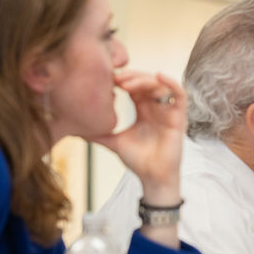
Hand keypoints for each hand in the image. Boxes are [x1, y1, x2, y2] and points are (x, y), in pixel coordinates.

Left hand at [93, 71, 185, 205]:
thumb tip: (74, 130)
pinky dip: (172, 82)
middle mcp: (156, 108)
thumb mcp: (114, 142)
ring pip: (160, 85)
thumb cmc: (138, 161)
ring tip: (127, 83)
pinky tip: (159, 75)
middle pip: (147, 82)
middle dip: (132, 77)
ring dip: (144, 80)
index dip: (124, 79)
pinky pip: (179, 94)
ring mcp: (168, 111)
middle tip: (115, 79)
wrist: (153, 178)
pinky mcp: (179, 117)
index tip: (107, 80)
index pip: (135, 87)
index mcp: (143, 110)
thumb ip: (97, 134)